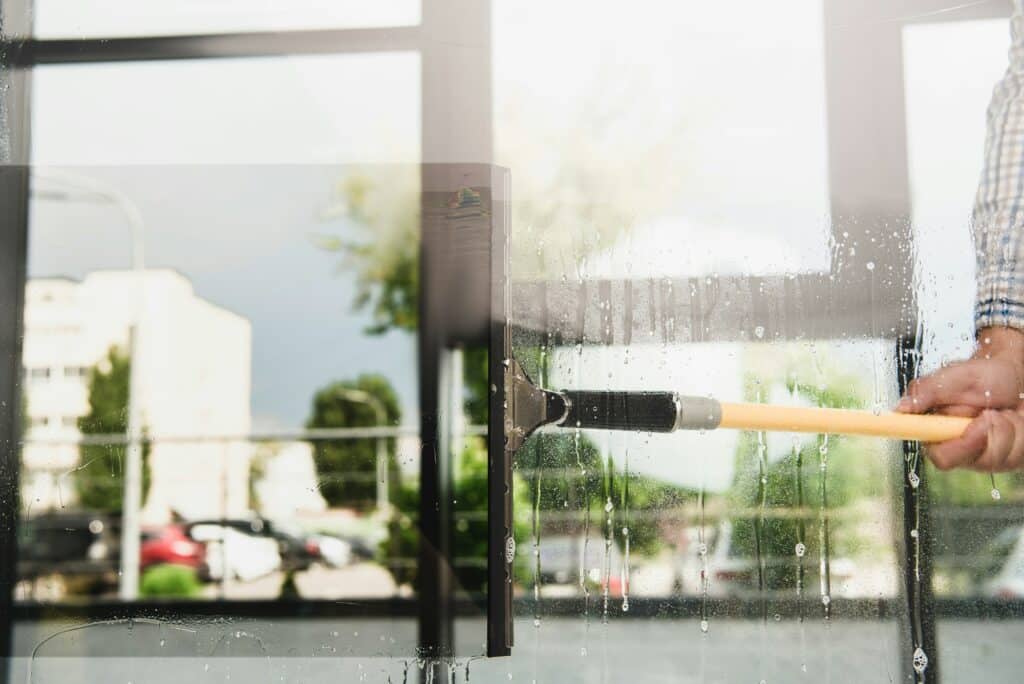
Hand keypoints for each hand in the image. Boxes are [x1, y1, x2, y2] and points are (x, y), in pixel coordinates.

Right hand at [897, 327, 1023, 471]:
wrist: (1017, 376)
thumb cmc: (985, 375)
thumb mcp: (956, 375)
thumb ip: (925, 390)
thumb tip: (900, 408)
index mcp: (938, 431)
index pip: (938, 455)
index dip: (957, 446)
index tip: (974, 427)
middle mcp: (960, 446)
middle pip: (972, 461)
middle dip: (983, 436)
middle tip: (989, 414)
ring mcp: (986, 455)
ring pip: (998, 457)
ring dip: (1004, 428)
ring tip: (1000, 410)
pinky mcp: (1009, 457)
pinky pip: (1017, 455)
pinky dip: (1019, 433)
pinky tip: (1013, 419)